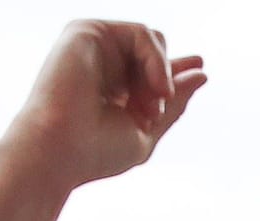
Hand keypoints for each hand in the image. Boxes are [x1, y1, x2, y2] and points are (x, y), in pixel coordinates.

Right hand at [5, 21, 207, 190]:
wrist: (59, 149)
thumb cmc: (96, 150)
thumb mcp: (146, 130)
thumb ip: (173, 103)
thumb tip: (201, 73)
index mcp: (114, 88)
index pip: (152, 70)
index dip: (174, 71)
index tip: (201, 70)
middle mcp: (103, 64)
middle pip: (157, 55)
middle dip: (165, 84)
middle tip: (152, 114)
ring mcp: (94, 47)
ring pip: (152, 41)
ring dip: (161, 75)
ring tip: (149, 108)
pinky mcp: (87, 31)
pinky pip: (142, 33)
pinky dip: (156, 60)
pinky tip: (156, 87)